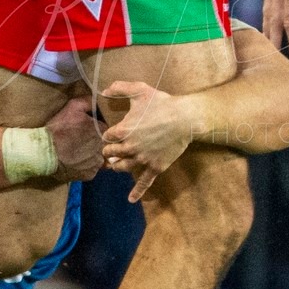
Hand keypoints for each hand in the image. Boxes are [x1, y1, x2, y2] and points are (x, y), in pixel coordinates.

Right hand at [42, 96, 104, 182]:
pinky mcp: (90, 175)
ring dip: (94, 155)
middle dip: (97, 142)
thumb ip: (88, 102)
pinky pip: (93, 169)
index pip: (106, 129)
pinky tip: (77, 162)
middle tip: (83, 141)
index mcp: (101, 131)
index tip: (88, 130)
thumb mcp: (72, 107)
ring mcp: (97, 163)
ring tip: (80, 152)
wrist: (43, 153)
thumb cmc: (58, 129)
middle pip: (105, 144)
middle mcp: (103, 148)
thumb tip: (98, 100)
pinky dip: (87, 166)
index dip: (97, 129)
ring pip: (101, 158)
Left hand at [98, 80, 200, 201]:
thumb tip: (104, 90)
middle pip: (112, 153)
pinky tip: (131, 199)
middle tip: (109, 151)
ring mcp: (142, 158)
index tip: (111, 134)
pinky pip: (144, 181)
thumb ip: (120, 88)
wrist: (184, 118)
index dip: (108, 135)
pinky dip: (137, 191)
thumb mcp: (139, 90)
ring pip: (123, 167)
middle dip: (109, 152)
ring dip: (116, 166)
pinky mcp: (155, 166)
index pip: (107, 137)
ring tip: (114, 166)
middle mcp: (130, 147)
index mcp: (123, 130)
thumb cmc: (162, 103)